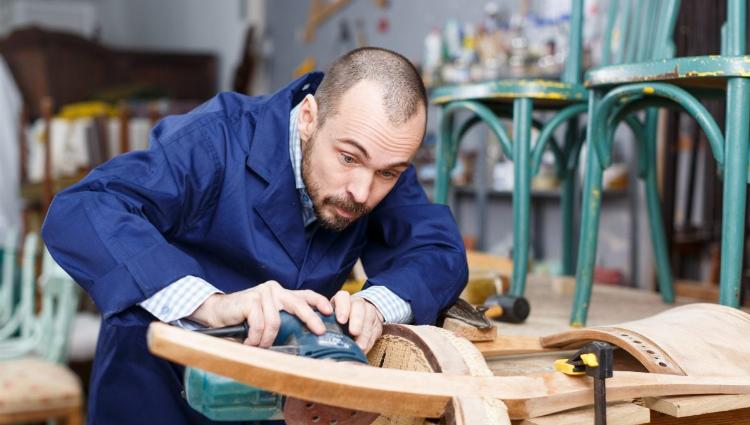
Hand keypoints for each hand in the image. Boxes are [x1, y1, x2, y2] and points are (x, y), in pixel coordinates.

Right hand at [190, 280, 332, 347]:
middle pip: (298, 305)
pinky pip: (261, 324)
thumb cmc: (243, 318)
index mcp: (281, 293)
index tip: (330, 313)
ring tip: (258, 345)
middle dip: (311, 319)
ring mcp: (263, 293)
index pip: (305, 295)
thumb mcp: (266, 318)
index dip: (320, 302)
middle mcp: (274, 289)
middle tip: (319, 332)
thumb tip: (304, 337)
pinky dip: (256, 337)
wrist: (216, 312)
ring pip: (276, 321)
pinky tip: (249, 342)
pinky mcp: (251, 300)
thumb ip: (283, 321)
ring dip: (267, 339)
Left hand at [330, 290, 383, 351]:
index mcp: (342, 300)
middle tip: (353, 332)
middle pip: (358, 306)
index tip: (341, 320)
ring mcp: (368, 311)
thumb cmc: (338, 319)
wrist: (360, 316)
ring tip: (360, 346)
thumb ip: (324, 323)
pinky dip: (369, 341)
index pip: (343, 297)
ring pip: (369, 318)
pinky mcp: (376, 323)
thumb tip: (313, 334)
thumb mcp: (330, 316)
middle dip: (357, 320)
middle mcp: (357, 303)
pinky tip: (364, 349)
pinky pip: (375, 331)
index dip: (342, 307)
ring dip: (364, 333)